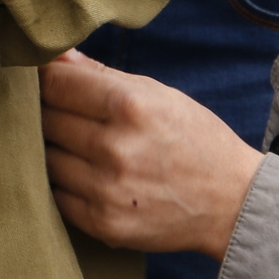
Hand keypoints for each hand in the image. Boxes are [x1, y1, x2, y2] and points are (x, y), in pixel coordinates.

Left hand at [41, 50, 262, 258]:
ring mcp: (107, 191)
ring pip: (46, 158)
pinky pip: (57, 195)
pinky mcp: (104, 224)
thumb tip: (54, 54)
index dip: (47, 79)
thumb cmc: (193, 139)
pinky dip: (66, 183)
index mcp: (130, 106)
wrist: (232, 203)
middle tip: (69, 115)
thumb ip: (100, 73)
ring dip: (57, 150)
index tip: (48, 81)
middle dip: (50, 113)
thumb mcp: (157, 94)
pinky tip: (89, 177)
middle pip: (46, 120)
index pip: (56, 83)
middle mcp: (116, 149)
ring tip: (82, 147)